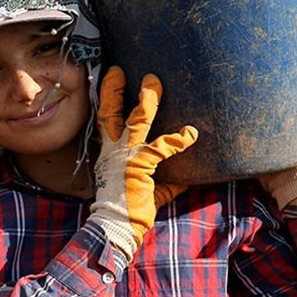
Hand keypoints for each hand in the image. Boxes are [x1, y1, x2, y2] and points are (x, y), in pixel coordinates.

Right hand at [88, 66, 198, 260]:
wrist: (116, 226)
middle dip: (114, 89)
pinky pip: (161, 146)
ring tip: (154, 84)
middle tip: (119, 70)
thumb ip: (164, 183)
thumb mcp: (148, 192)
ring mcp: (125, 156)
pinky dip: (178, 139)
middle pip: (109, 112)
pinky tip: (190, 134)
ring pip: (135, 120)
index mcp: (109, 154)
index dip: (107, 99)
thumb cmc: (129, 211)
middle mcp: (112, 151)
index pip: (105, 121)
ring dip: (147, 101)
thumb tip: (184, 180)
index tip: (111, 80)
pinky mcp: (139, 165)